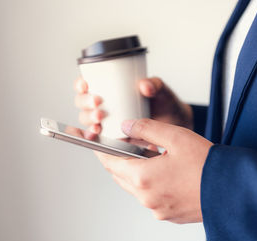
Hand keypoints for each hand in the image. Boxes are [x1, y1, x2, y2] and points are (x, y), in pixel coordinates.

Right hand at [73, 77, 193, 133]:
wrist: (175, 123)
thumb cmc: (165, 103)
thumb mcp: (160, 90)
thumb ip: (154, 85)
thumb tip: (145, 86)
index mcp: (111, 89)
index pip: (88, 84)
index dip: (81, 84)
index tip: (85, 85)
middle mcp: (106, 106)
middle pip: (84, 104)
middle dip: (85, 104)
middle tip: (97, 104)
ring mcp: (109, 123)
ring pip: (89, 122)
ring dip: (89, 121)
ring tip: (100, 121)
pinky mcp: (115, 138)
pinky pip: (100, 139)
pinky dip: (96, 138)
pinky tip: (98, 135)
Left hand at [94, 118, 212, 223]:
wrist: (233, 191)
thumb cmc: (208, 165)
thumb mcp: (176, 137)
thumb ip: (146, 129)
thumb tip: (127, 126)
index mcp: (143, 178)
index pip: (109, 162)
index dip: (99, 148)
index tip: (88, 140)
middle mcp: (147, 198)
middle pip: (121, 175)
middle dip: (120, 158)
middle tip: (128, 143)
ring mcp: (158, 209)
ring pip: (136, 187)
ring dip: (137, 171)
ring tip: (154, 155)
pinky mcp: (169, 214)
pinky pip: (151, 197)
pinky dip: (151, 183)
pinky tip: (166, 172)